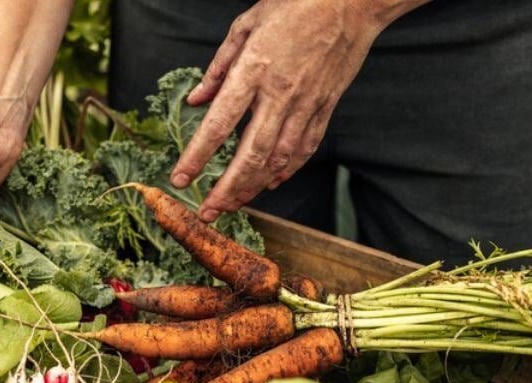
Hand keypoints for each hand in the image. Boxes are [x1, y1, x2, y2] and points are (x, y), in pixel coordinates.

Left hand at [170, 0, 422, 221]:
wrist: (351, 2)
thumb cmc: (296, 5)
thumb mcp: (247, 25)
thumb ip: (219, 66)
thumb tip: (196, 99)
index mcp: (254, 70)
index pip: (218, 124)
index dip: (197, 156)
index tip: (180, 179)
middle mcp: (279, 94)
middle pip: (249, 155)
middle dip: (226, 189)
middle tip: (208, 212)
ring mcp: (306, 104)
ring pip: (278, 159)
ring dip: (253, 187)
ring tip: (234, 204)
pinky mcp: (326, 107)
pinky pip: (304, 148)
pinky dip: (287, 170)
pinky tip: (271, 183)